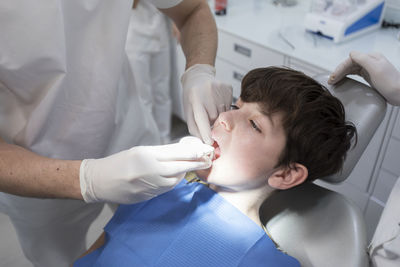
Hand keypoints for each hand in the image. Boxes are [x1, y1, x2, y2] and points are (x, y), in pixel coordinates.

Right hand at [79, 137, 213, 203]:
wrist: (100, 181)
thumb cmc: (120, 162)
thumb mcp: (140, 151)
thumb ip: (161, 152)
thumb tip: (182, 153)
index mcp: (147, 155)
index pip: (176, 153)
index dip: (193, 152)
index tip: (204, 149)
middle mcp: (150, 170)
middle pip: (180, 167)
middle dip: (196, 163)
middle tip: (208, 159)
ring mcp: (149, 185)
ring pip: (175, 180)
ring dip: (184, 173)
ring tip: (189, 166)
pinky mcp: (148, 196)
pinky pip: (166, 189)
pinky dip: (173, 182)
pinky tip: (174, 176)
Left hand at [181, 64, 232, 144]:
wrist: (198, 76)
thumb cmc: (192, 96)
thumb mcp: (188, 111)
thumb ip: (194, 127)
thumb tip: (204, 141)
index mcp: (195, 99)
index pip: (202, 119)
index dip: (206, 132)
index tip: (209, 141)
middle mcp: (208, 93)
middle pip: (215, 118)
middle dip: (212, 122)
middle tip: (207, 115)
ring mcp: (220, 90)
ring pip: (223, 113)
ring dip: (218, 115)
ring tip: (211, 106)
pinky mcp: (228, 88)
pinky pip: (229, 106)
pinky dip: (223, 107)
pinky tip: (217, 101)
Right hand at [329, 51, 399, 105]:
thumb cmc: (391, 83)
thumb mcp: (375, 69)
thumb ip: (363, 59)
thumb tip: (351, 53)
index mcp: (372, 57)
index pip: (351, 59)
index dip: (340, 68)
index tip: (333, 77)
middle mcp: (371, 61)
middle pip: (350, 64)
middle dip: (339, 71)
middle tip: (330, 81)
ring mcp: (370, 69)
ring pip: (351, 69)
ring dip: (342, 74)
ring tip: (333, 81)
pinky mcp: (370, 76)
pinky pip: (355, 74)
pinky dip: (347, 76)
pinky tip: (343, 80)